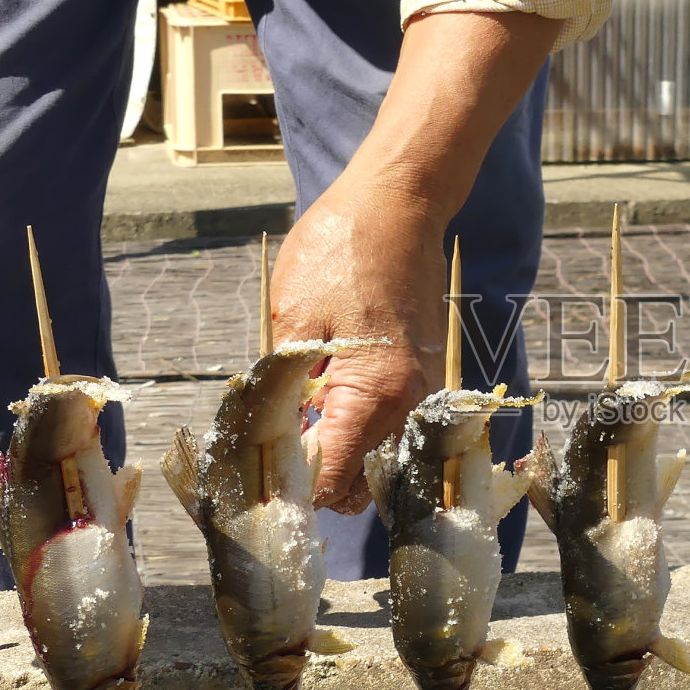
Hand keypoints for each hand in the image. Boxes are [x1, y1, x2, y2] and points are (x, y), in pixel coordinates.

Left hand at [271, 11, 561, 511]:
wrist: (401, 202)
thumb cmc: (341, 248)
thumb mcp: (289, 320)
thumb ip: (283, 391)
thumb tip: (273, 442)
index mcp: (373, 394)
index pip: (333, 479)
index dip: (292, 487)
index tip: (260, 478)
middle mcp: (410, 403)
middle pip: (361, 479)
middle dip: (316, 477)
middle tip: (272, 450)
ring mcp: (426, 391)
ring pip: (379, 456)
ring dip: (339, 453)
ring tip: (296, 422)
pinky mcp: (429, 376)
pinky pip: (394, 424)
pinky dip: (361, 427)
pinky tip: (327, 400)